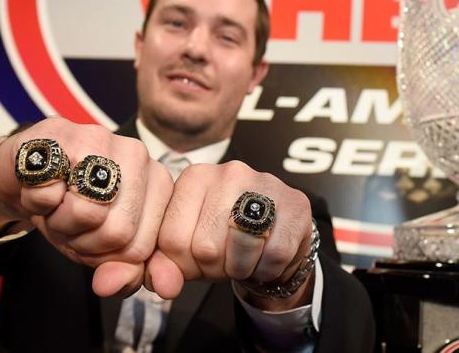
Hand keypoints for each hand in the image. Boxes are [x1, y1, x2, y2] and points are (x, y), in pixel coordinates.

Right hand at [0, 116, 173, 296]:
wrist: (22, 177)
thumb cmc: (69, 211)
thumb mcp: (102, 251)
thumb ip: (130, 273)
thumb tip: (147, 285)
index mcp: (159, 184)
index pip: (141, 248)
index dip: (104, 257)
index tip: (91, 237)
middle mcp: (139, 155)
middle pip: (117, 232)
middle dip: (81, 239)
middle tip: (69, 219)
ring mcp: (102, 138)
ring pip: (87, 212)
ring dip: (58, 221)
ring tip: (56, 203)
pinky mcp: (60, 133)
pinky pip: (50, 192)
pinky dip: (35, 201)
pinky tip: (40, 185)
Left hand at [145, 161, 315, 309]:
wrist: (274, 236)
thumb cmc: (223, 239)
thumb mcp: (185, 250)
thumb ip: (163, 266)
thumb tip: (164, 286)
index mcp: (194, 177)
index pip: (172, 239)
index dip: (184, 265)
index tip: (197, 259)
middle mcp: (228, 172)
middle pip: (205, 247)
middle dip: (214, 268)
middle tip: (225, 259)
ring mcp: (265, 184)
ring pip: (239, 250)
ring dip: (241, 269)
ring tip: (245, 257)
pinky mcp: (296, 204)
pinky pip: (274, 255)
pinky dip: (268, 270)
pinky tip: (267, 256)